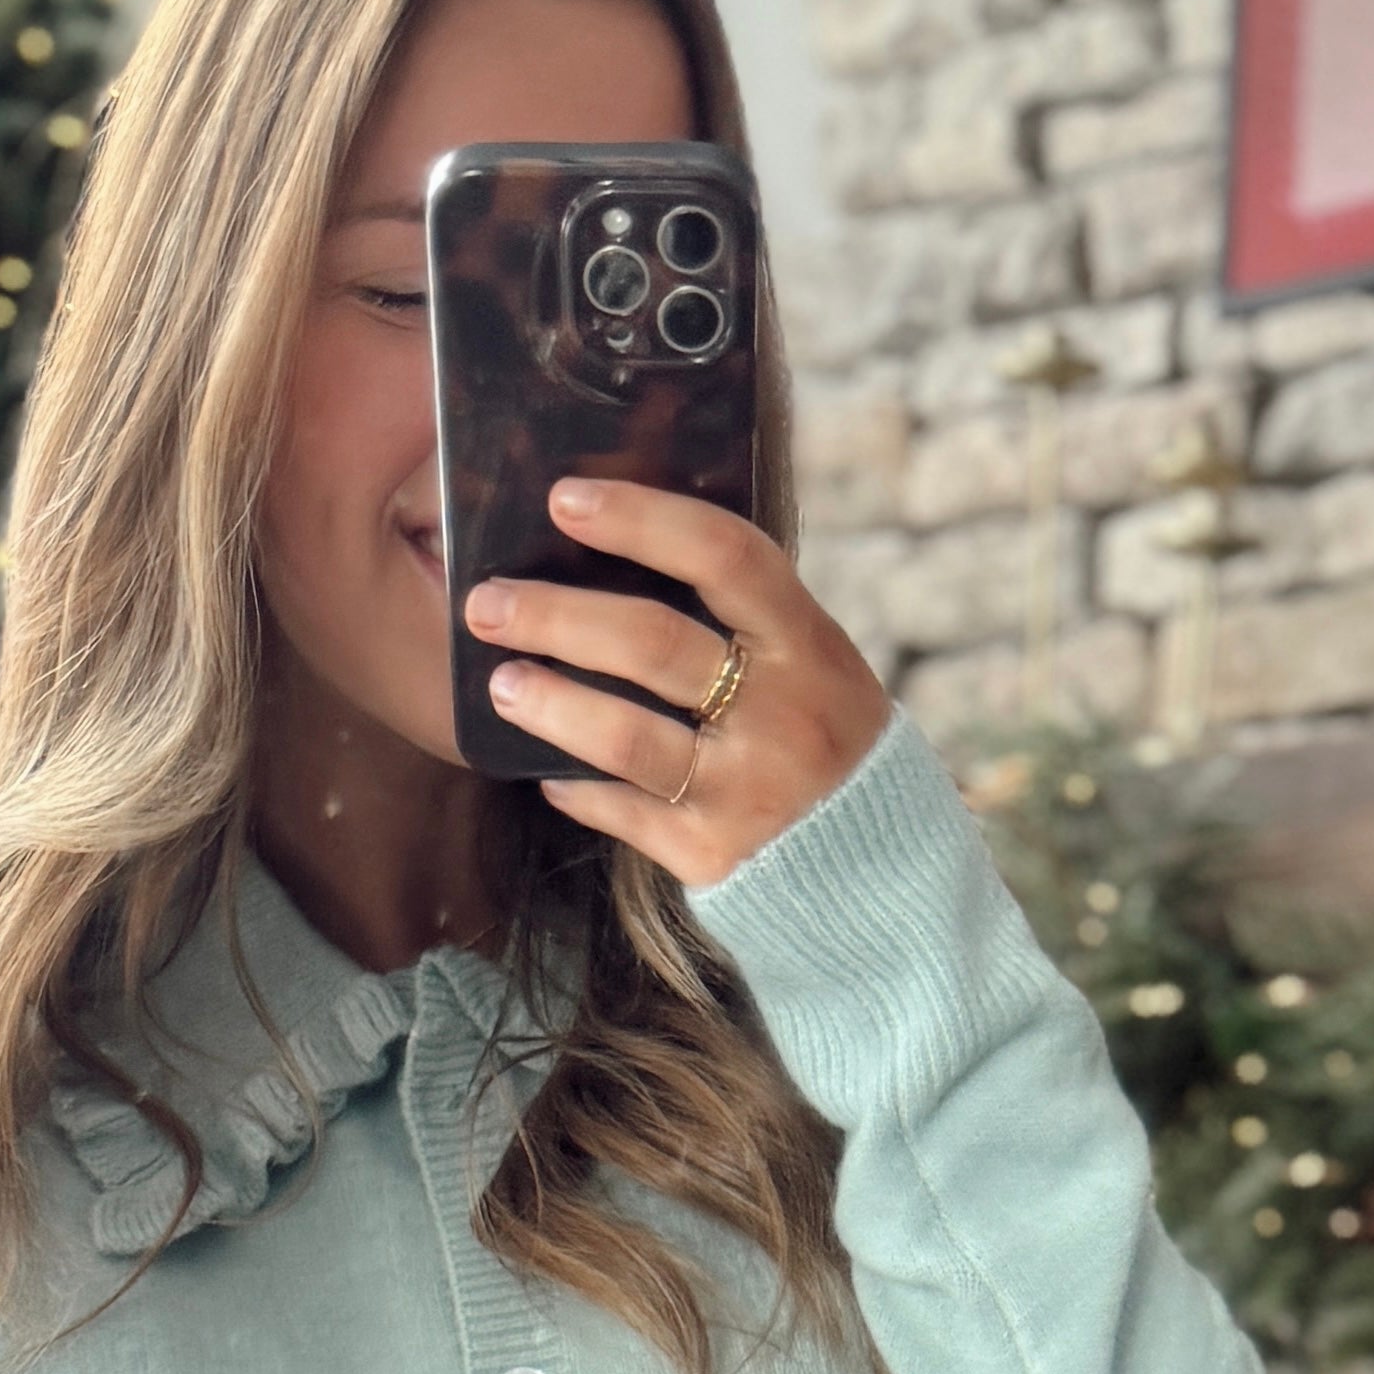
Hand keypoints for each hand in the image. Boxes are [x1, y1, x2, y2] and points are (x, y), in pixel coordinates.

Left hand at [462, 483, 886, 894]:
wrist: (886, 873)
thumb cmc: (822, 739)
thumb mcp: (812, 662)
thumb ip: (740, 617)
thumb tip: (612, 557)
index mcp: (808, 643)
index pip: (723, 555)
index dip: (641, 519)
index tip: (565, 499)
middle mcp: (783, 714)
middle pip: (654, 644)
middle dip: (558, 616)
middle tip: (487, 602)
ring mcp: (749, 791)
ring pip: (628, 739)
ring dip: (552, 705)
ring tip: (499, 684)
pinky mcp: (716, 859)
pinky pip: (626, 815)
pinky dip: (578, 788)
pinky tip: (543, 768)